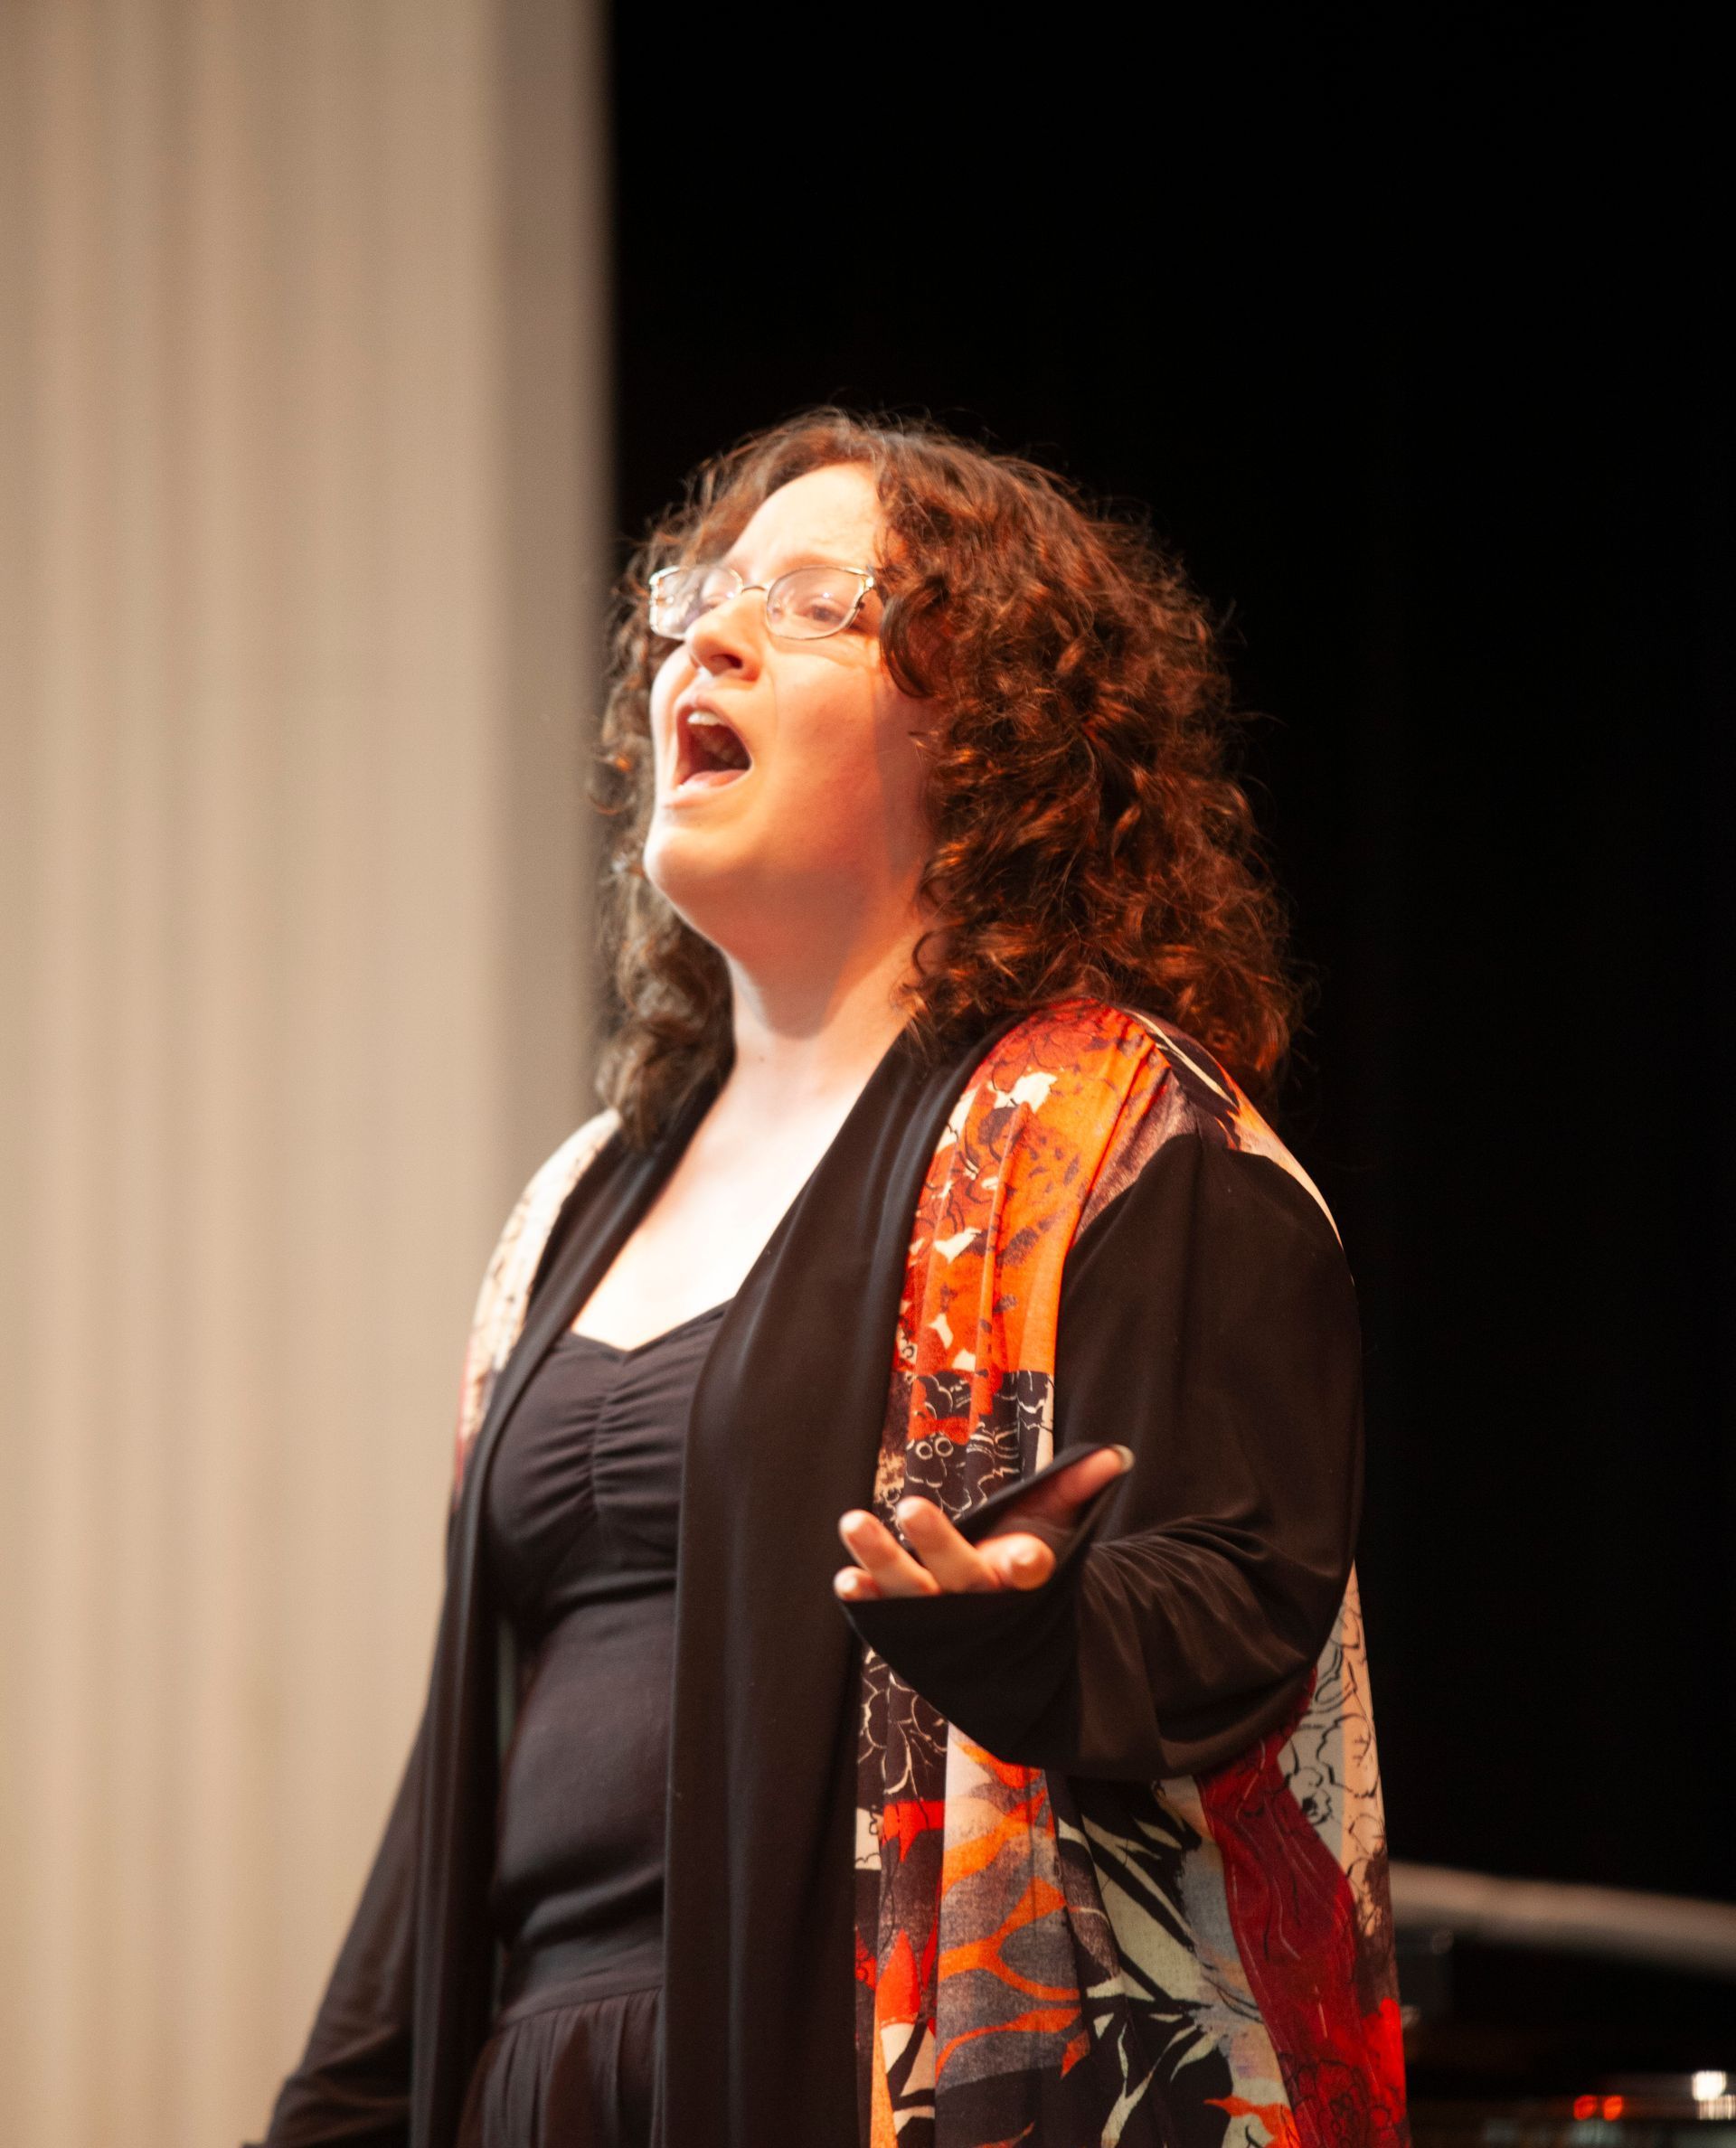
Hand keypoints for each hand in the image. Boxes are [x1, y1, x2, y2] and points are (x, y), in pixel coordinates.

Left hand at [833, 1445, 1131, 1600]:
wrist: (1006, 1623)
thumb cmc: (1029, 1550)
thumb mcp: (1058, 1517)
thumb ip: (1077, 1486)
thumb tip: (1116, 1456)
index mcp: (1025, 1576)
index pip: (1030, 1570)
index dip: (1027, 1562)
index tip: (1026, 1555)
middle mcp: (982, 1600)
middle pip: (961, 1576)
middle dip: (937, 1544)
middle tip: (912, 1506)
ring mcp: (942, 1616)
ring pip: (912, 1592)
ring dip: (882, 1559)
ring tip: (853, 1521)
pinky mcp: (908, 1624)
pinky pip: (884, 1614)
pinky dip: (865, 1598)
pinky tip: (847, 1579)